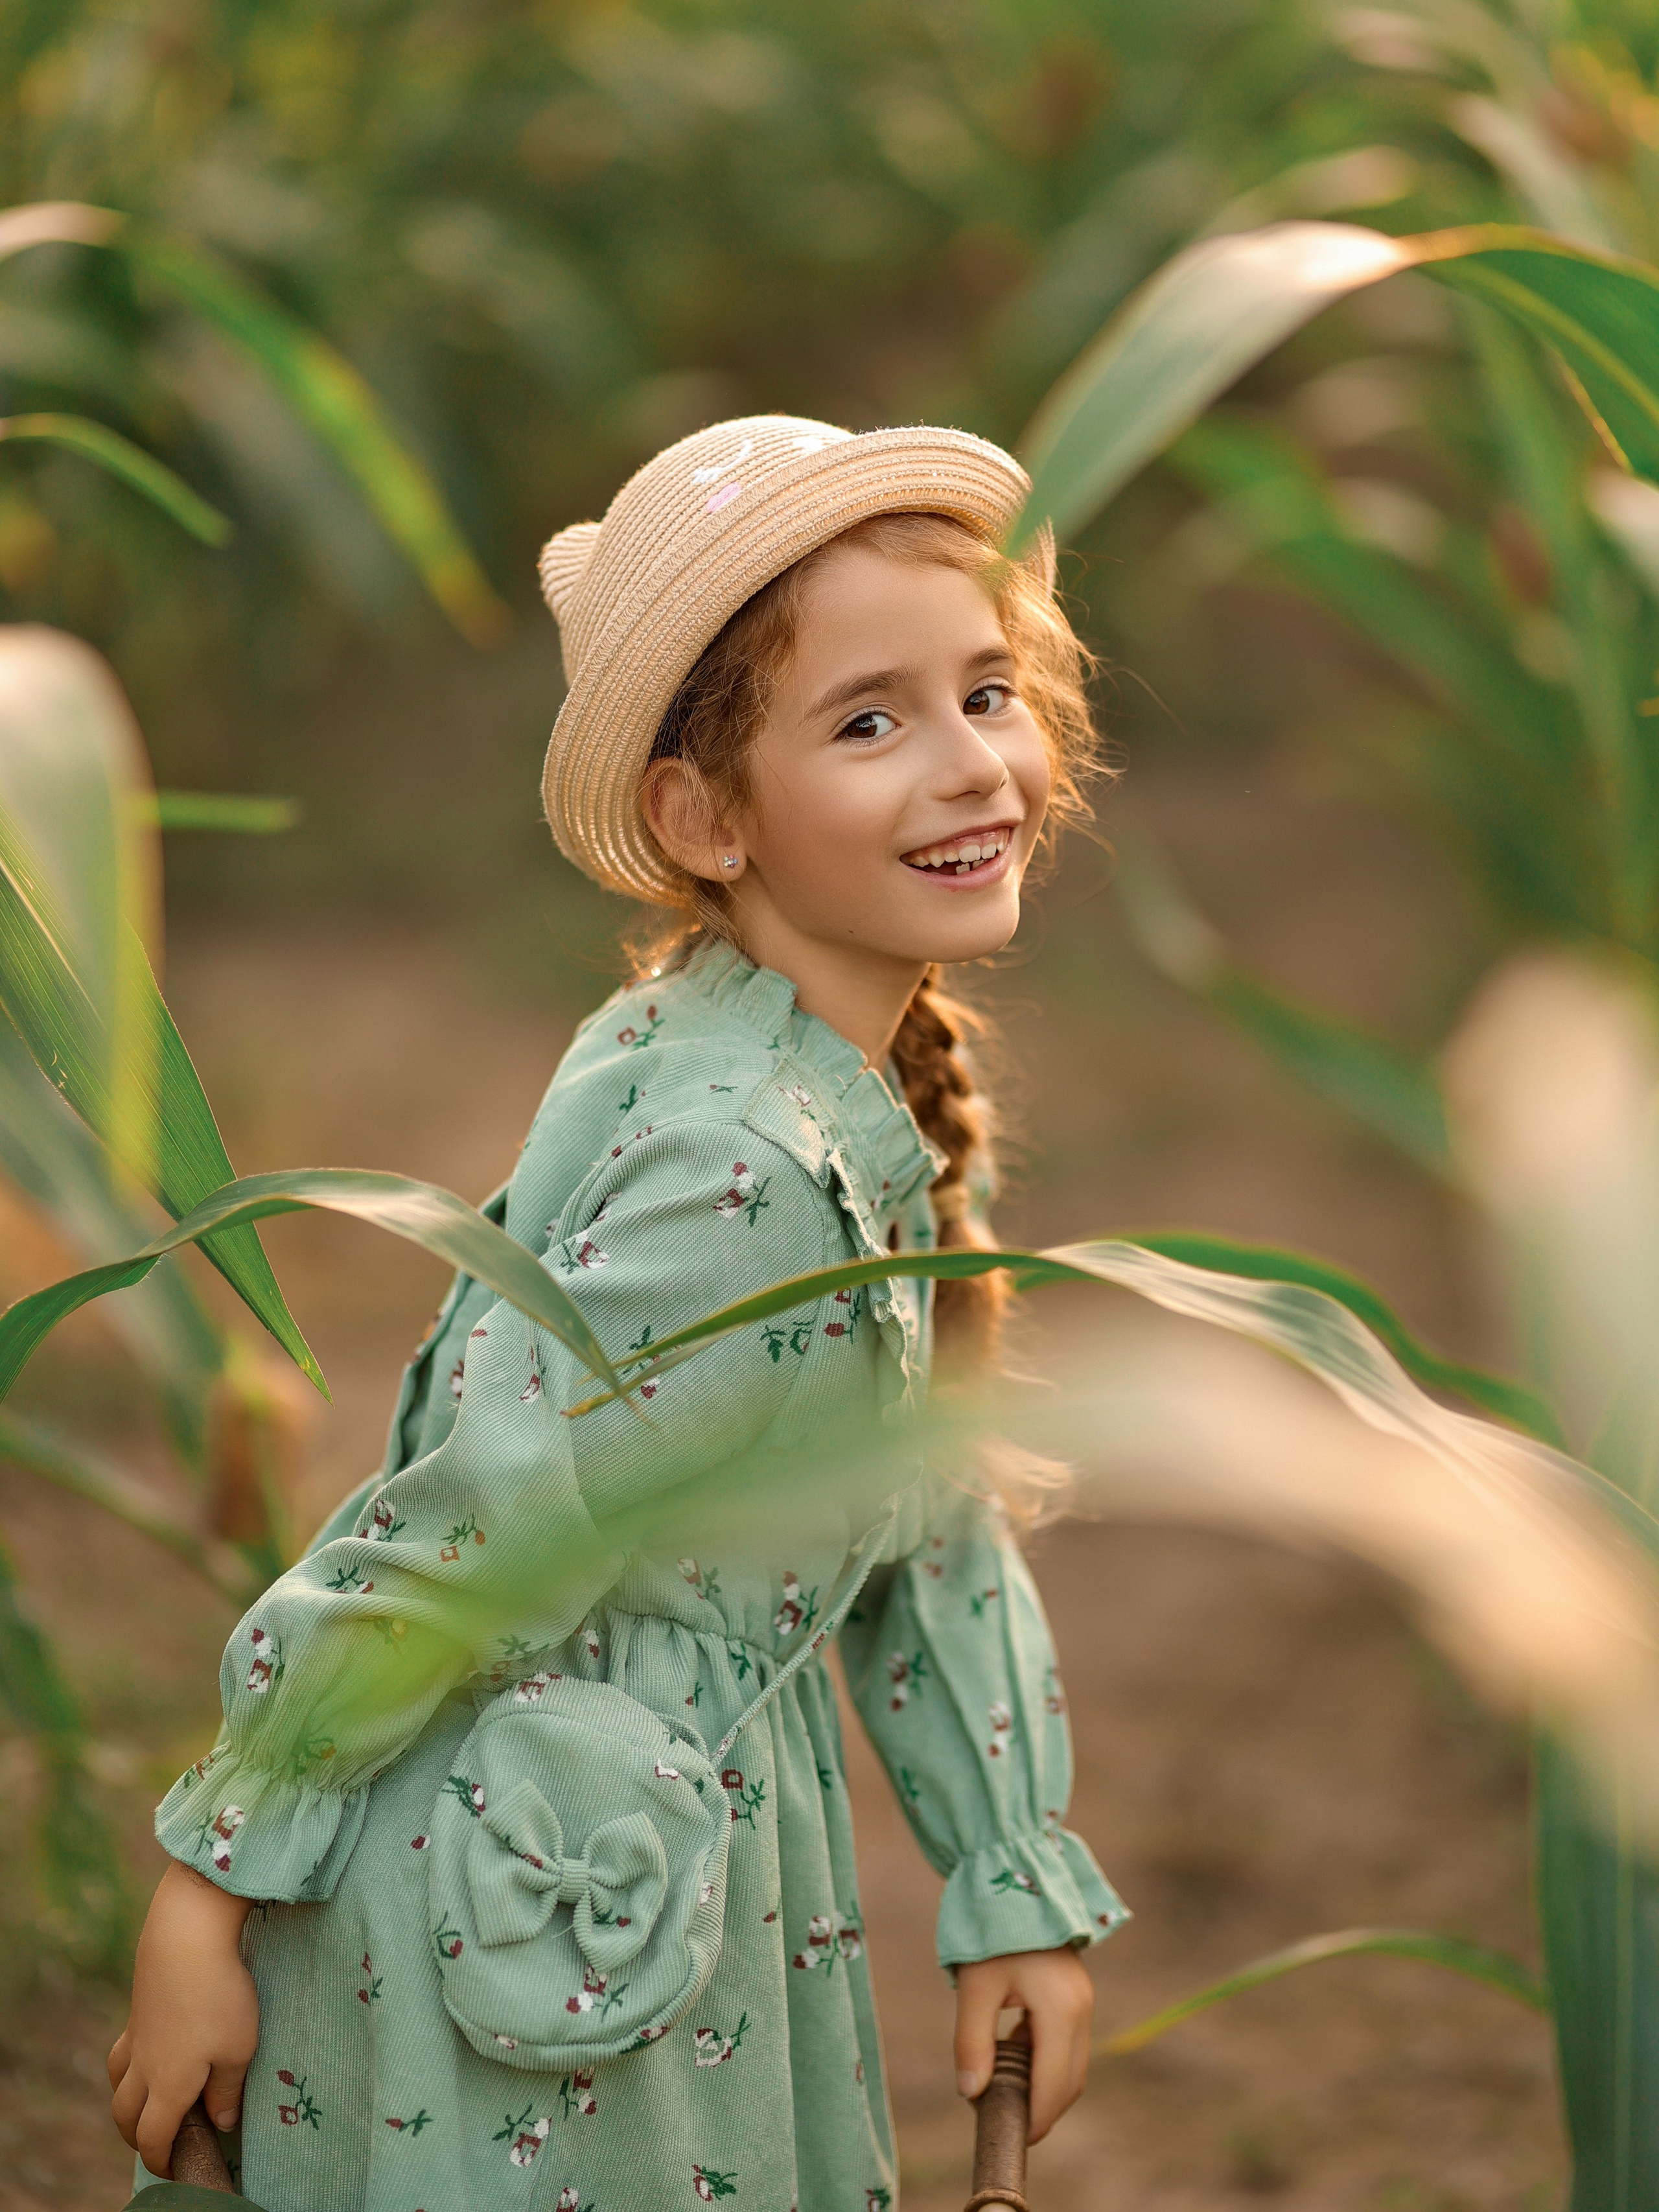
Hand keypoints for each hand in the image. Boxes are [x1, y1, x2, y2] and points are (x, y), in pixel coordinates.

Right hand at [109, 1859, 257, 2176]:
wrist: (187, 1936)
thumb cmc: (220, 1995)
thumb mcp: (238, 2049)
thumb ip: (227, 2092)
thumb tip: (220, 2123)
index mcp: (167, 2086)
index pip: (154, 2137)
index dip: (161, 2159)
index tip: (174, 2168)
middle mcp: (143, 2066)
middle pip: (125, 2116)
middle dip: (138, 2137)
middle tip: (159, 2141)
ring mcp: (136, 2035)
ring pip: (116, 2083)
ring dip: (127, 2102)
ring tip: (147, 2104)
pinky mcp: (139, 2008)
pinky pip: (122, 2050)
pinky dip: (127, 2066)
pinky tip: (150, 2053)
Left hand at [954, 1945, 1093, 2144]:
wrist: (1012, 1882)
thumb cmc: (991, 1933)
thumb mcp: (974, 1987)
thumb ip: (972, 2042)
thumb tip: (970, 2094)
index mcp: (1060, 2010)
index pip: (1055, 2084)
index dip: (1037, 2117)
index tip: (1015, 2137)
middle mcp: (1080, 2008)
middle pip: (1071, 2079)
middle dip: (1045, 2109)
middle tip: (1012, 2125)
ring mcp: (1082, 1999)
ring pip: (1073, 2063)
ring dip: (1047, 2086)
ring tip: (1009, 2095)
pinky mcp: (1075, 1993)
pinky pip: (1067, 2042)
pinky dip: (1047, 2061)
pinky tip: (1015, 2057)